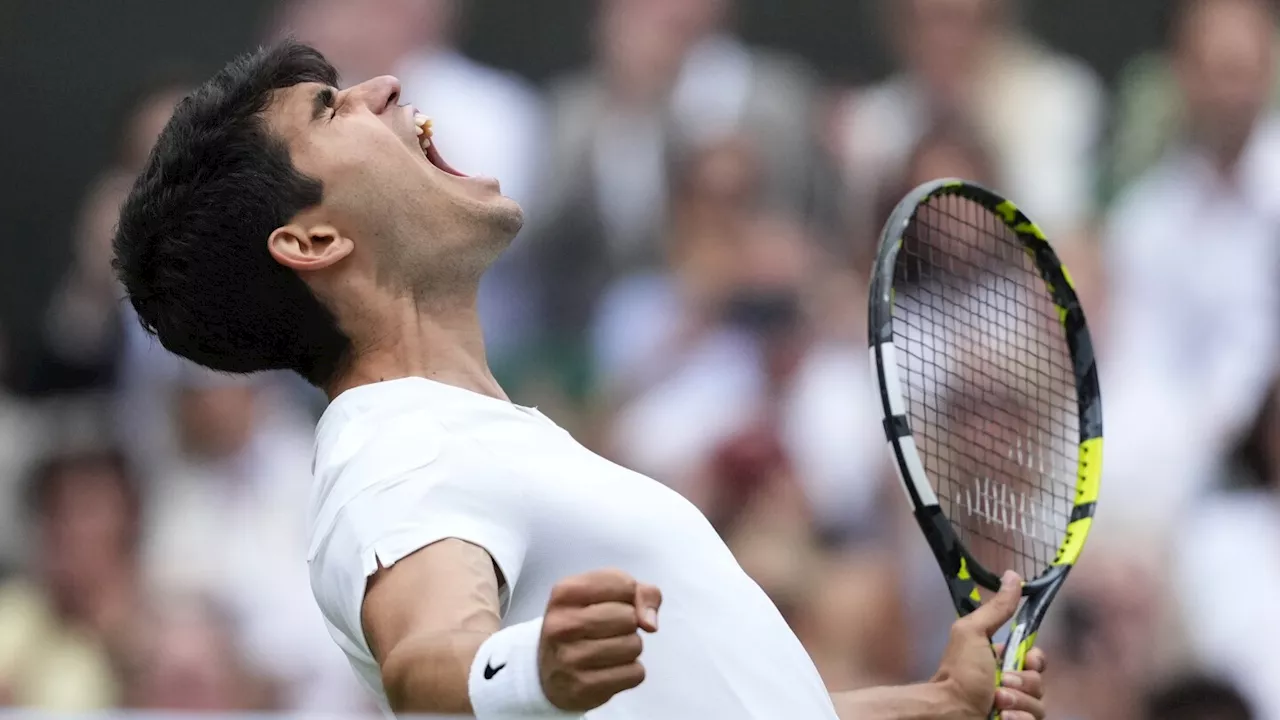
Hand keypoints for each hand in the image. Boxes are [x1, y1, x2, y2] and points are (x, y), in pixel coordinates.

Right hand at [538, 569, 661, 711]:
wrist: (548, 672)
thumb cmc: (584, 625)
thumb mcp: (603, 595)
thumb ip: (641, 593)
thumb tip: (650, 624)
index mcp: (565, 592)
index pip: (624, 585)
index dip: (628, 596)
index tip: (611, 605)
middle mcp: (561, 624)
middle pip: (629, 617)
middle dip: (629, 625)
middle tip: (608, 631)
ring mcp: (569, 658)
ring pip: (634, 646)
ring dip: (630, 649)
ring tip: (608, 651)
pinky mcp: (582, 687)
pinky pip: (635, 674)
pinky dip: (630, 672)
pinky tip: (609, 670)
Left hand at [932, 571, 1047, 719]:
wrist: (947, 711)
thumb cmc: (958, 672)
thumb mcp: (974, 633)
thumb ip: (996, 608)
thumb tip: (1012, 575)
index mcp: (1002, 660)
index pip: (1036, 660)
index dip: (1035, 661)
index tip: (1026, 661)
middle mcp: (1010, 684)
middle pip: (1039, 682)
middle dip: (1023, 683)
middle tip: (1000, 684)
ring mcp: (1013, 706)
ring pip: (1039, 705)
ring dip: (1018, 702)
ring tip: (996, 703)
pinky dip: (1018, 719)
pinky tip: (1001, 717)